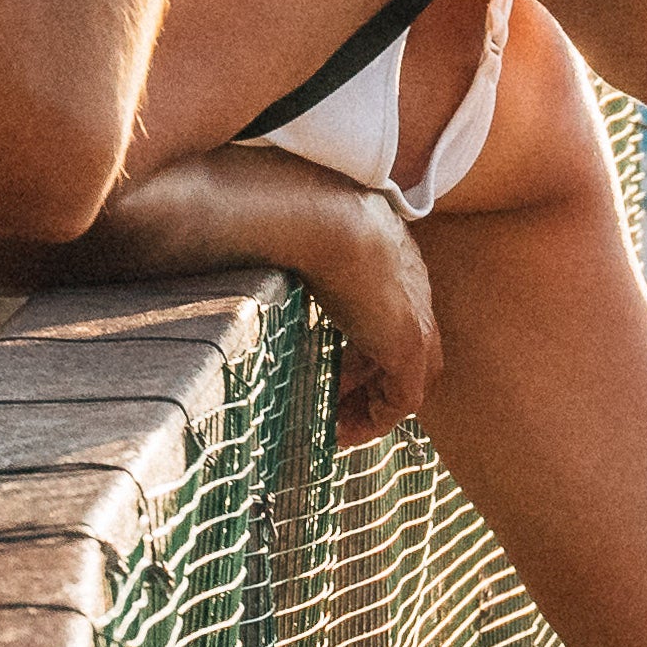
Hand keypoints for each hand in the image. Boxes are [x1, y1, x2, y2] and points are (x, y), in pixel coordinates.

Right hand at [302, 190, 442, 446]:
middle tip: (335, 400)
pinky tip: (343, 433)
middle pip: (405, 344)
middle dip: (370, 376)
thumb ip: (282, 242)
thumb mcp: (292, 229)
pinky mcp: (407, 346)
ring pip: (409, 376)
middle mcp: (411, 283)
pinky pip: (402, 399)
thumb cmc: (290, 213)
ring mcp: (416, 316)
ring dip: (372, 402)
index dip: (360, 335)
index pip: (385, 305)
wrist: (317, 217)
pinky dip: (376, 419)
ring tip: (336, 423)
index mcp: (388, 249)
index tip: (330, 359)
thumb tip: (230, 233)